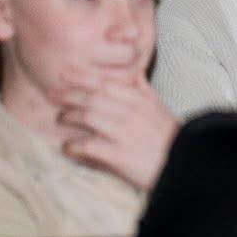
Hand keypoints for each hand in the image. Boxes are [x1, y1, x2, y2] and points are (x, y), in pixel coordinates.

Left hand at [56, 68, 178, 191]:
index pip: (106, 83)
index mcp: (141, 99)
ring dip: (70, 116)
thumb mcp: (159, 107)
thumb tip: (133, 72)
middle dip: (69, 94)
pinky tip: (67, 147)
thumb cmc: (169, 136)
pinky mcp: (119, 155)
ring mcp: (125, 133)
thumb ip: (143, 89)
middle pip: (93, 97)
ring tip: (60, 118)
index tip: (64, 74)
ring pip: (89, 116)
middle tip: (51, 94)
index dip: (82, 77)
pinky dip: (74, 146)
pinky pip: (88, 146)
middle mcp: (132, 112)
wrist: (184, 165)